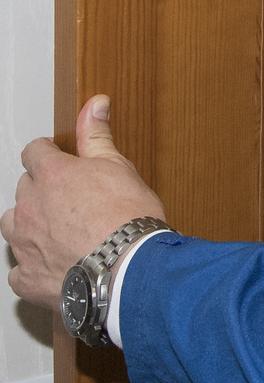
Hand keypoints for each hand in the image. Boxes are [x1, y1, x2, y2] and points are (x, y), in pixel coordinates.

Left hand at [2, 95, 165, 310]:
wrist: (130, 271)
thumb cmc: (129, 220)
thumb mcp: (119, 167)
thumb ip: (97, 136)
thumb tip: (94, 104)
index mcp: (51, 175)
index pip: (35, 152)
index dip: (47, 154)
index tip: (57, 160)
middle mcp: (30, 206)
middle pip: (24, 189)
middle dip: (42, 192)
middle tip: (72, 200)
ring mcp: (24, 243)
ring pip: (14, 226)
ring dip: (30, 226)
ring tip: (59, 232)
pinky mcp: (28, 278)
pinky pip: (20, 270)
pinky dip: (33, 266)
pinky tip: (55, 265)